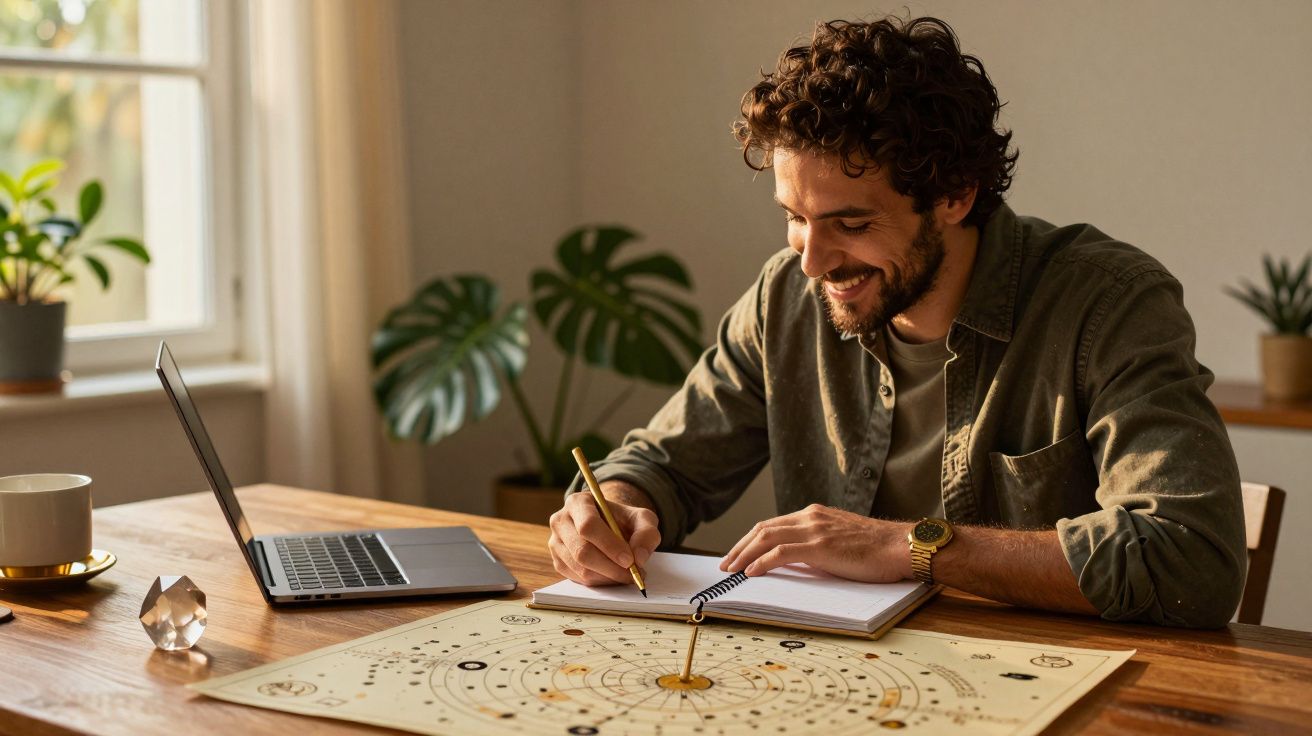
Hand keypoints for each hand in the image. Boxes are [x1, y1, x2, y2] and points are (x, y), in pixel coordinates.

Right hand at [548, 486, 660, 586]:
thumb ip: (647, 533)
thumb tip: (639, 557)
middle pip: (581, 550)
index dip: (609, 545)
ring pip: (579, 568)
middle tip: (632, 574)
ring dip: (607, 577)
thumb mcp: (642, 518)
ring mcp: (555, 542)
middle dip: (610, 567)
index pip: (588, 526)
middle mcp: (561, 521)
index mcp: (578, 502)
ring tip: (627, 575)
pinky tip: (613, 576)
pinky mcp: (557, 561)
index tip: (629, 560)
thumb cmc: (623, 520)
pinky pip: (577, 578)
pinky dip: (599, 582)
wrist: (609, 525)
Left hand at [720, 504, 910, 582]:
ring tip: (731, 569)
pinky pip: (782, 553)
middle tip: (726, 563)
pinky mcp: (820, 546)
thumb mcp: (839, 540)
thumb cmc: (876, 549)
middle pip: (763, 529)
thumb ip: (816, 545)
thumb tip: (793, 561)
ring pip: (767, 538)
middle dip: (740, 546)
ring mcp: (815, 530)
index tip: (737, 554)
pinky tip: (751, 573)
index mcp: (814, 514)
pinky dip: (762, 562)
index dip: (750, 539)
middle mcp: (810, 517)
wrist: (900, 546)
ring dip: (744, 554)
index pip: (772, 525)